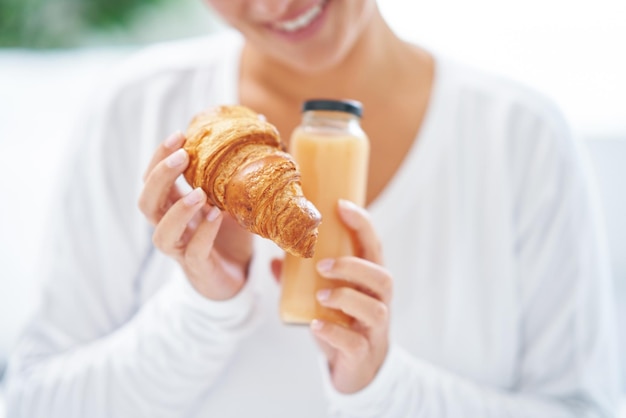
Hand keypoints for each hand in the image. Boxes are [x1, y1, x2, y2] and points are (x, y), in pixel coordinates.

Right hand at [138, 132, 252, 299]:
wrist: (237, 277)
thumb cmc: (229, 234)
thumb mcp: (233, 198)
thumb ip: (237, 170)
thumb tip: (259, 121)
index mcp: (173, 205)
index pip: (152, 179)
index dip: (159, 157)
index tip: (179, 135)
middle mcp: (170, 225)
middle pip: (147, 201)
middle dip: (160, 176)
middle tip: (182, 156)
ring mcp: (180, 248)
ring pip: (161, 231)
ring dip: (178, 209)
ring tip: (199, 193)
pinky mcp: (197, 267)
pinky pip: (193, 251)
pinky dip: (204, 232)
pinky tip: (216, 216)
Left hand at [271, 199, 391, 393]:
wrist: (359, 370)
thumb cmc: (344, 323)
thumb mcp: (325, 299)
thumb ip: (300, 282)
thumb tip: (273, 261)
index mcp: (371, 282)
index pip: (374, 247)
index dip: (362, 225)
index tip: (341, 206)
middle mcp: (379, 302)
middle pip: (381, 277)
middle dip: (353, 266)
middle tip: (322, 264)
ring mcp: (375, 329)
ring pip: (374, 309)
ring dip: (346, 297)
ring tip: (321, 296)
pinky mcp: (363, 353)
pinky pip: (355, 343)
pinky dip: (334, 333)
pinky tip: (316, 326)